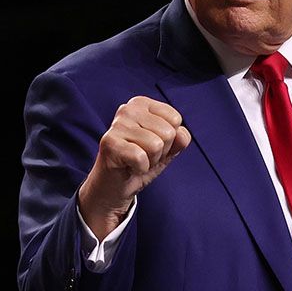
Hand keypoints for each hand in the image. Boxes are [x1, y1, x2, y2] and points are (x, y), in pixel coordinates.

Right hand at [78, 96, 191, 240]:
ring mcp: (117, 125)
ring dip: (150, 161)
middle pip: (167, 133)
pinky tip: (128, 167)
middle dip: (160, 152)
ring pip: (156, 145)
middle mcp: (128, 109)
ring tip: (136, 161)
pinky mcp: (109, 142)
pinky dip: (140, 169)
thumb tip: (182, 135)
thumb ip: (179, 139)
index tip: (152, 146)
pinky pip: (141, 158)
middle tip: (143, 156)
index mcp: (141, 104)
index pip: (175, 119)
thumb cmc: (140, 163)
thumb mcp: (166, 149)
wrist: (115, 186)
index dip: (170, 140)